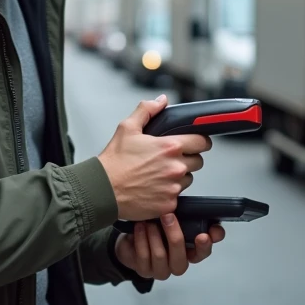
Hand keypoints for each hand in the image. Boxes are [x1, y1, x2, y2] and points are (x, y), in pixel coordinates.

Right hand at [96, 95, 212, 221]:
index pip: (202, 142)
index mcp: (170, 147)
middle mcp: (175, 167)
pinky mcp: (169, 204)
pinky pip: (177, 197)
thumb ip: (147, 110)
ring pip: (188, 180)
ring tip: (158, 174)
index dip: (200, 141)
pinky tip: (153, 188)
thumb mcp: (127, 128)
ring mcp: (173, 187)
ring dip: (178, 177)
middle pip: (198, 162)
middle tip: (170, 159)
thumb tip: (161, 101)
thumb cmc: (114, 161)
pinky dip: (168, 193)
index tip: (196, 143)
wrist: (103, 190)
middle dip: (188, 159)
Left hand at [114, 214, 225, 279]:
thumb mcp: (174, 220)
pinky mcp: (145, 271)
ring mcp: (161, 270)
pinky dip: (141, 239)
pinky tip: (139, 228)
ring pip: (160, 256)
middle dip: (174, 235)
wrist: (133, 240)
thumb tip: (199, 206)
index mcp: (189, 252)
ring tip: (149, 221)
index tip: (204, 235)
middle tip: (168, 216)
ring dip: (154, 235)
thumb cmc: (157, 228)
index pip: (204, 252)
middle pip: (181, 258)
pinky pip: (143, 257)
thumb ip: (187, 216)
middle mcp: (177, 264)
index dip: (206, 245)